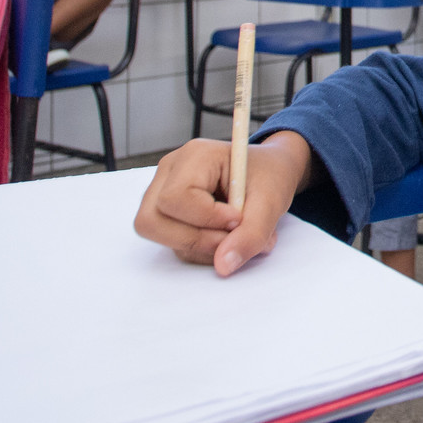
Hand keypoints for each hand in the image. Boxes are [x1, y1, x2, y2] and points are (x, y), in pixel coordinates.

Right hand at [133, 131, 311, 275]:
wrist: (270, 172)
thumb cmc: (269, 176)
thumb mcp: (271, 202)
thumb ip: (251, 234)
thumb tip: (223, 266)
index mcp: (195, 156)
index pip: (175, 198)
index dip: (205, 218)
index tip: (236, 220)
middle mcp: (170, 171)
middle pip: (151, 220)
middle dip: (193, 239)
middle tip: (232, 236)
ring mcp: (162, 191)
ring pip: (158, 234)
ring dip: (199, 247)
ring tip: (236, 236)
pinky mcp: (167, 212)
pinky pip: (171, 241)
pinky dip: (199, 248)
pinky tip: (225, 237)